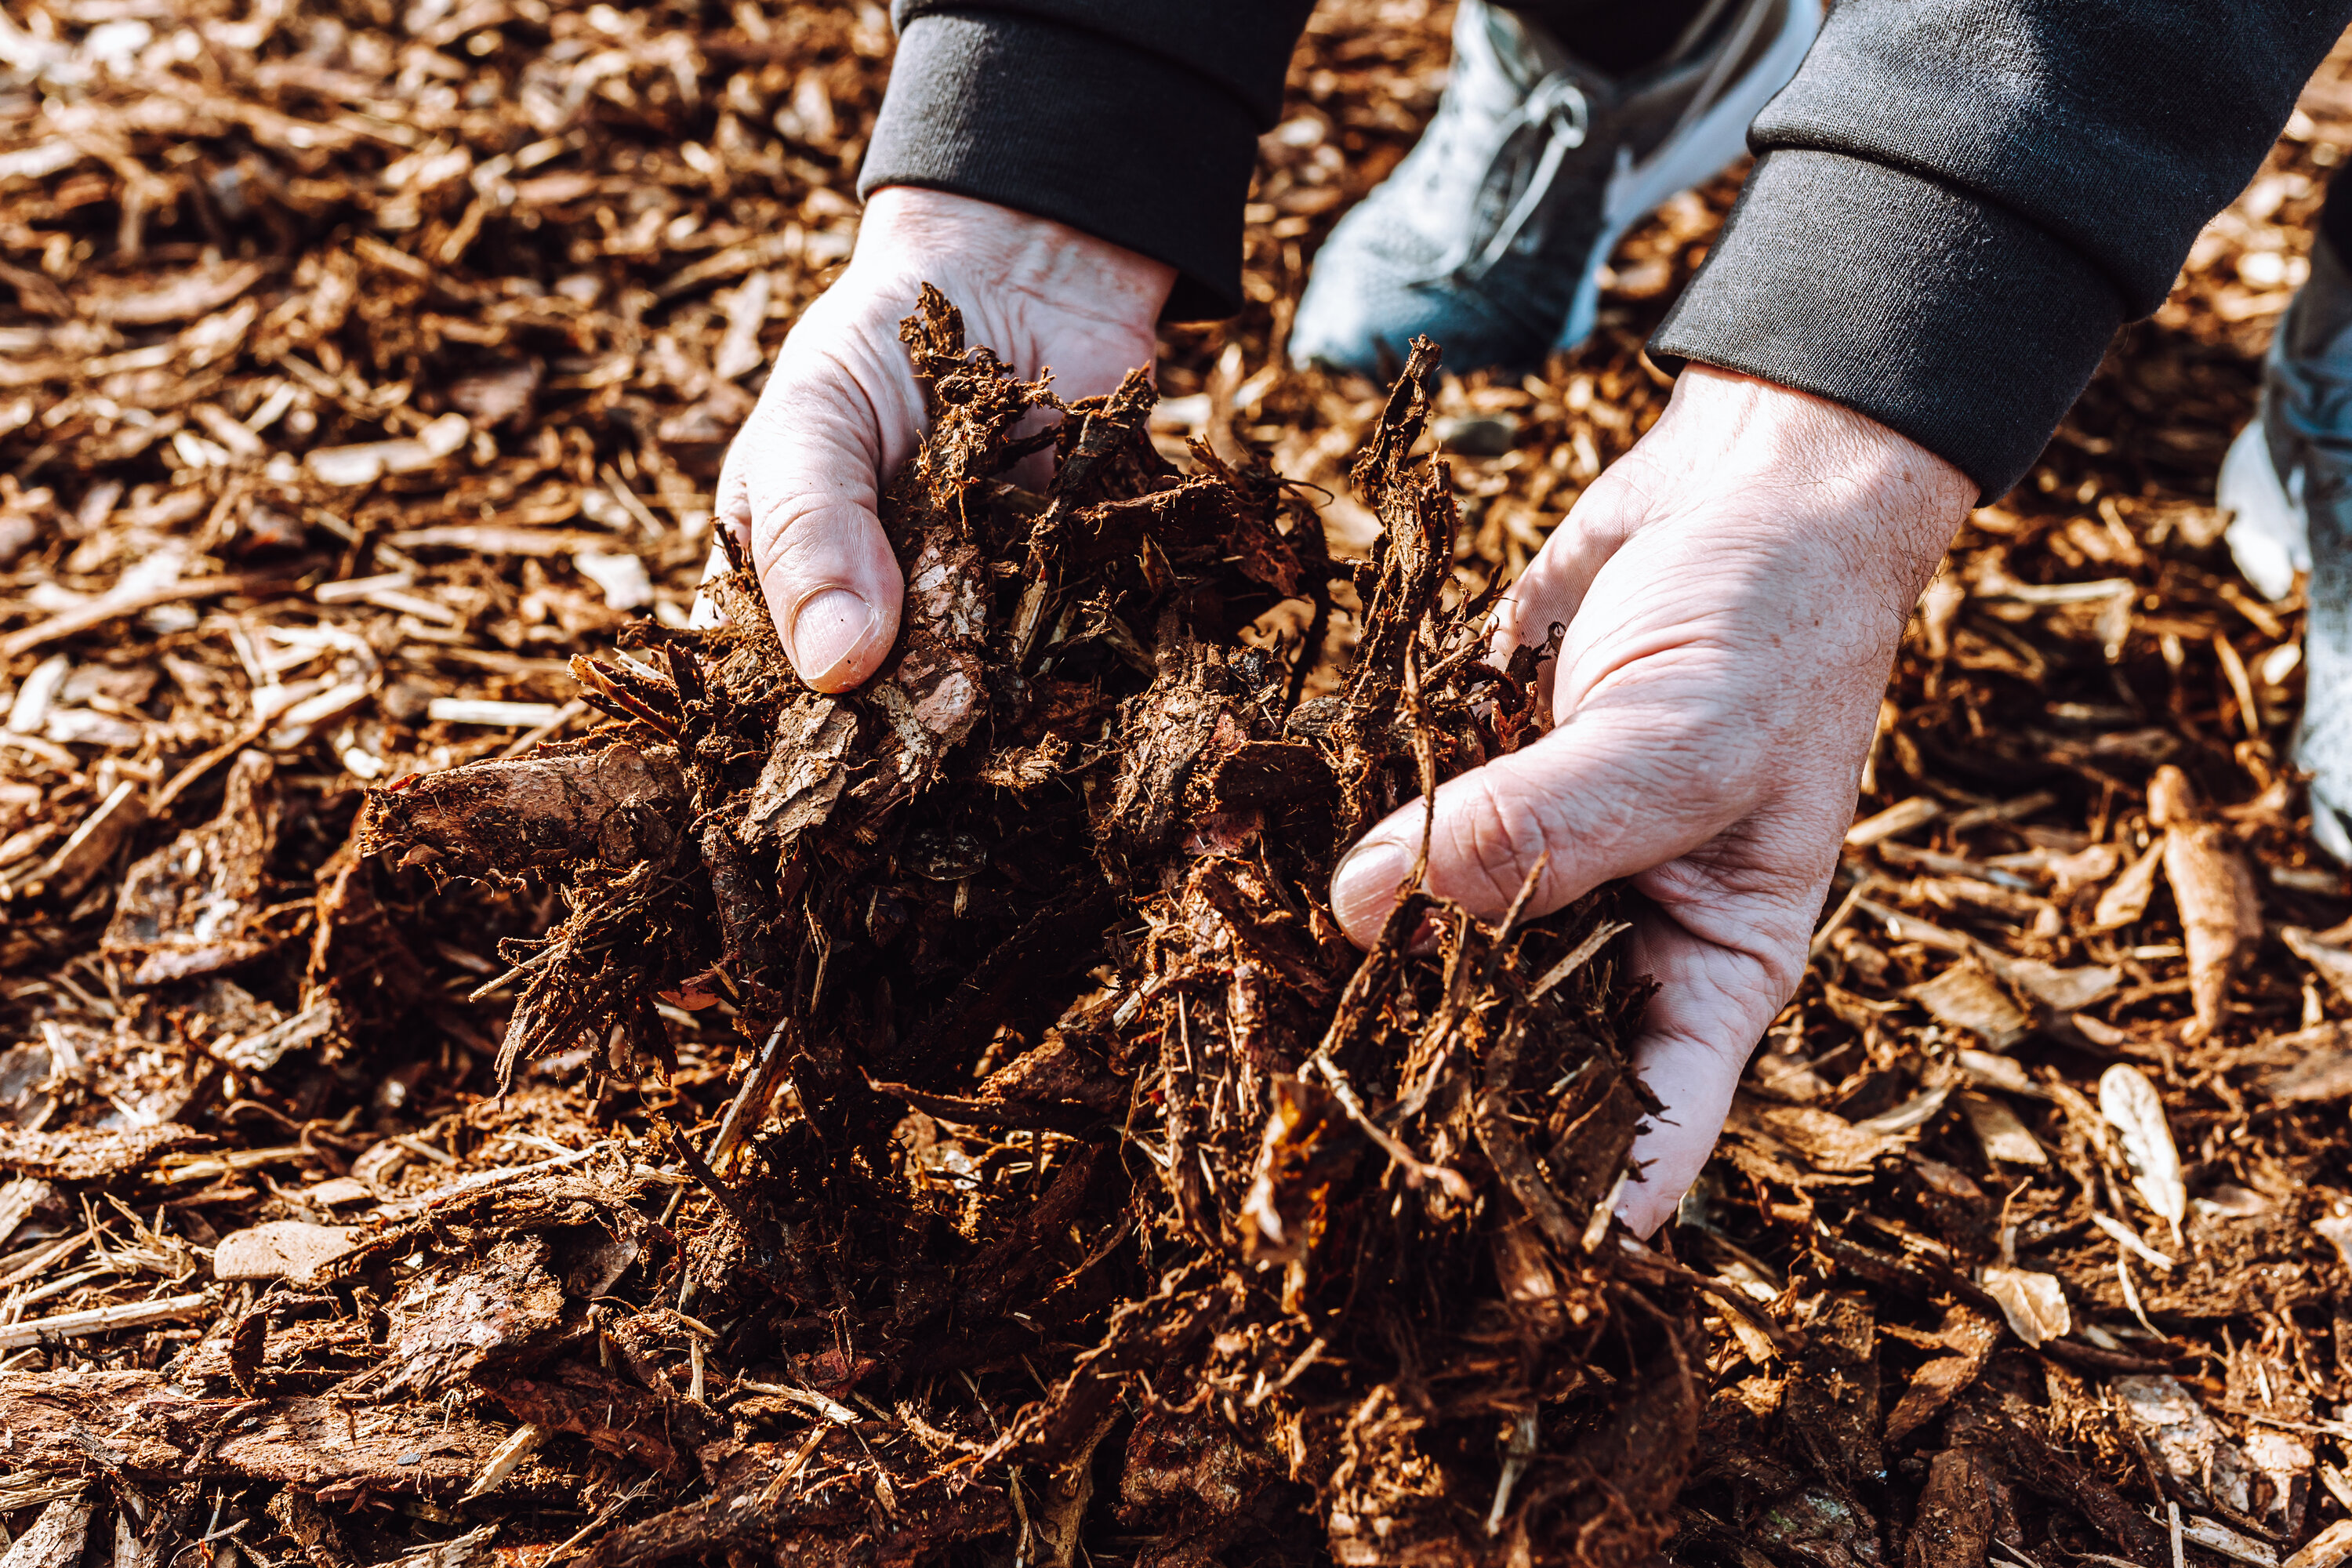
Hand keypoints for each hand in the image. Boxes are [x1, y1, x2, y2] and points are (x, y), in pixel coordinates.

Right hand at [709, 188, 1176, 687]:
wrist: (1018, 276)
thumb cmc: (881, 342)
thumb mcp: (815, 417)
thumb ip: (813, 529)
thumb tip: (836, 667)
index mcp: (789, 591)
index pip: (777, 692)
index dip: (802, 735)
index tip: (835, 752)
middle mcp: (879, 624)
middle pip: (886, 714)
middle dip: (913, 729)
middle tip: (935, 732)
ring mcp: (974, 618)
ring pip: (981, 699)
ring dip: (1000, 709)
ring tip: (1009, 708)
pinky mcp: (1058, 597)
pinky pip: (1070, 652)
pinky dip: (1080, 663)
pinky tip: (1085, 671)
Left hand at [1328, 366, 1972, 1234]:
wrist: (1745, 481)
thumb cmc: (1775, 621)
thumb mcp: (1684, 735)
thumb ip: (1541, 827)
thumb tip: (1375, 911)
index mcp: (1714, 967)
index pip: (1646, 1127)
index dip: (1566, 1201)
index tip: (1466, 1260)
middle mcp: (1617, 938)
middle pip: (1516, 1054)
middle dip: (1423, 1094)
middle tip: (1305, 1154)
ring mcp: (1538, 866)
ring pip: (1436, 954)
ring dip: (1355, 980)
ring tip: (1245, 1036)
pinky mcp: (1473, 789)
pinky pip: (1400, 844)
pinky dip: (1339, 859)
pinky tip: (1251, 887)